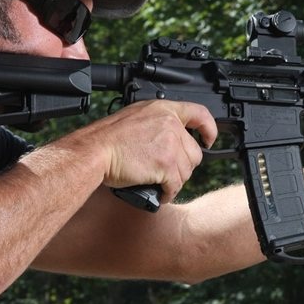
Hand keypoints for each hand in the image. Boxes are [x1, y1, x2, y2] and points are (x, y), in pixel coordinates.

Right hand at [72, 100, 216, 202]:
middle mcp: (170, 124)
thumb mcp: (135, 117)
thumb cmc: (106, 138)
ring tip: (158, 183)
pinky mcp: (166, 165)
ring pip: (186, 171)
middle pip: (194, 152)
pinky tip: (159, 193)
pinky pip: (176, 185)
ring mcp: (170, 144)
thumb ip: (156, 123)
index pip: (199, 113)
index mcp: (163, 109)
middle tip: (166, 171)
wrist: (95, 151)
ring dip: (174, 180)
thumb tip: (168, 140)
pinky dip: (168, 193)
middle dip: (182, 166)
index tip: (208, 139)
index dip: (208, 128)